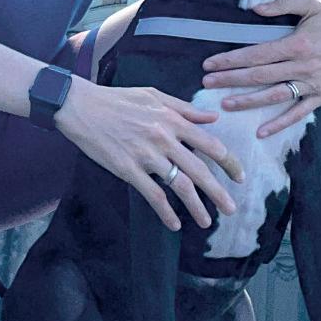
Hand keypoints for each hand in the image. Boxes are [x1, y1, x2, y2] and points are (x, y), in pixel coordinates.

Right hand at [57, 77, 243, 231]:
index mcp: (172, 119)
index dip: (228, 163)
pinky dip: (165, 212)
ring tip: (206, 222)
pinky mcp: (127, 169)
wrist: (82, 106)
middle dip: (218, 192)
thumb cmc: (118, 99)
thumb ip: (185, 109)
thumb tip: (212, 119)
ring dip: (196, 207)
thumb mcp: (154, 96)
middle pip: (200, 170)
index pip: (210, 144)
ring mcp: (146, 155)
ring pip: (179, 186)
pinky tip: (174, 224)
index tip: (238, 178)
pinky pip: (152, 195)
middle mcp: (164, 138)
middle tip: (231, 209)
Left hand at [201, 0, 320, 136]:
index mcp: (297, 44)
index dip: (232, 60)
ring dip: (249, 102)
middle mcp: (304, 66)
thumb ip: (281, 4)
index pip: (257, 55)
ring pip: (276, 96)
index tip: (210, 64)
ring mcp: (313, 84)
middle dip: (231, 80)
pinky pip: (298, 113)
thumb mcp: (309, 2)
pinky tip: (261, 132)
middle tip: (207, 84)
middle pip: (261, 76)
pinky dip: (280, 124)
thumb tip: (253, 7)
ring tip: (226, 105)